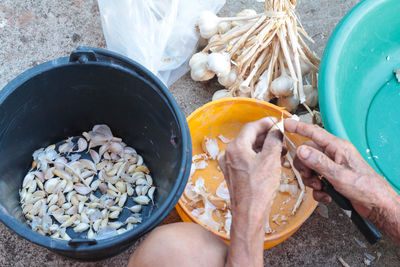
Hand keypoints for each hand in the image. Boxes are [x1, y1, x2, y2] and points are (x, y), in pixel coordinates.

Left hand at [219, 117, 283, 266]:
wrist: (249, 213)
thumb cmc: (259, 189)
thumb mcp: (271, 160)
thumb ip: (274, 141)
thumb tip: (276, 130)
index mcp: (236, 148)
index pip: (251, 127)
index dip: (266, 123)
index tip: (277, 122)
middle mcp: (229, 154)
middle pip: (249, 137)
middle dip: (266, 136)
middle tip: (281, 136)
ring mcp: (229, 164)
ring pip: (248, 148)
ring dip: (264, 146)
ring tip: (280, 149)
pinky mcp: (233, 173)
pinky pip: (246, 158)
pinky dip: (258, 156)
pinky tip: (271, 159)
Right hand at [284, 119, 397, 220]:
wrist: (377, 206)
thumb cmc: (365, 188)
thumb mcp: (339, 175)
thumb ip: (318, 162)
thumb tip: (300, 150)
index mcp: (337, 147)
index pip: (314, 132)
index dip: (298, 127)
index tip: (285, 124)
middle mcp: (334, 154)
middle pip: (307, 153)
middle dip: (304, 167)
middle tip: (309, 177)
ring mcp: (332, 167)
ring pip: (310, 168)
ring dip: (310, 180)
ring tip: (320, 188)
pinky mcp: (331, 178)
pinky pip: (316, 180)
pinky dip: (317, 190)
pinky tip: (325, 196)